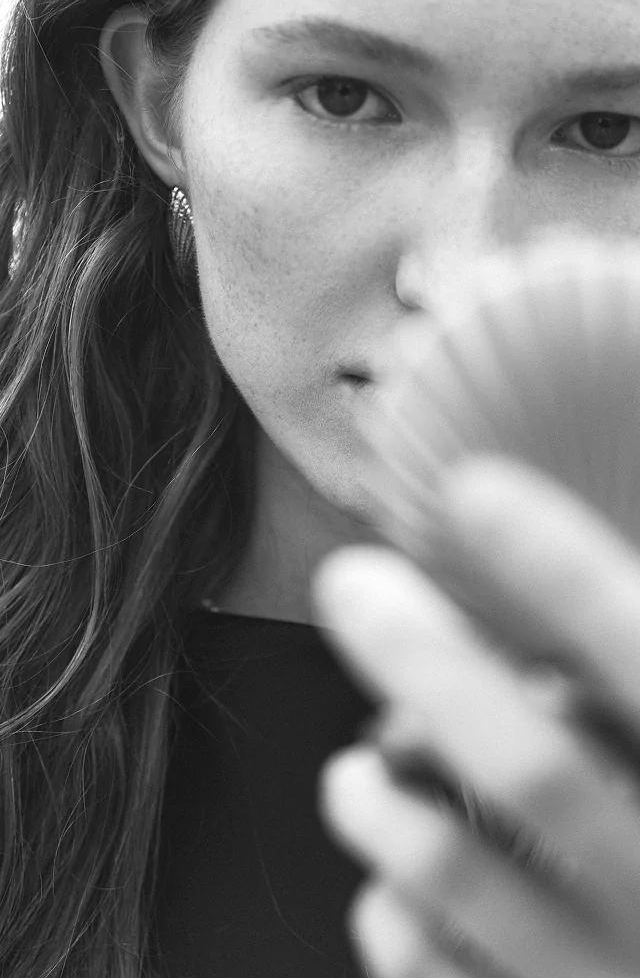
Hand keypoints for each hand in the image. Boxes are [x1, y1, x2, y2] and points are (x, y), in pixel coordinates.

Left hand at [311, 456, 639, 977]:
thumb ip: (616, 676)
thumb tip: (540, 627)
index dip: (560, 571)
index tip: (471, 488)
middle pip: (532, 765)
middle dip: (427, 661)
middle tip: (346, 579)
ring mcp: (605, 972)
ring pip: (457, 874)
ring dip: (379, 806)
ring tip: (349, 774)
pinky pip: (432, 969)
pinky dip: (390, 914)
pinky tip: (388, 891)